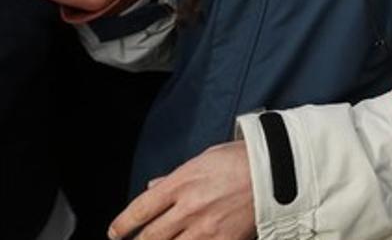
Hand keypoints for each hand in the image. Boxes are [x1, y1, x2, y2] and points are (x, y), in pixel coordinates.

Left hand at [109, 141, 254, 239]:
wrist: (276, 171)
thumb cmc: (241, 160)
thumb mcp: (202, 160)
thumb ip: (174, 178)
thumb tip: (153, 187)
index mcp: (181, 183)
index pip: (141, 209)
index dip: (123, 225)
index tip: (115, 233)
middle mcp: (189, 208)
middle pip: (151, 236)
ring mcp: (206, 228)